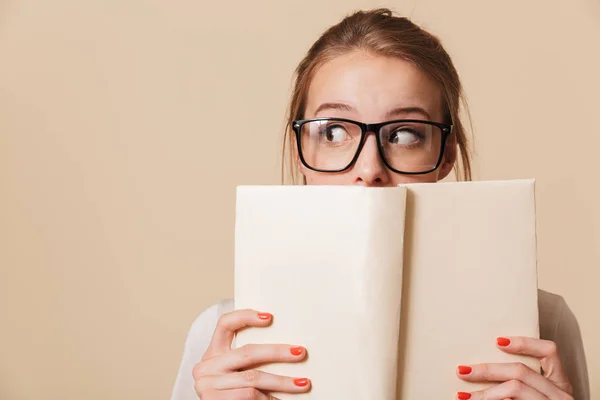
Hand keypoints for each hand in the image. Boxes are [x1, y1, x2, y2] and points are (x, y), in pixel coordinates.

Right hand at [193, 309, 310, 398]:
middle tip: (300, 352)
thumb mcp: (229, 372)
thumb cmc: (226, 392)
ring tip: (303, 383)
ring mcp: (210, 386)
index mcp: (212, 353)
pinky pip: (250, 397)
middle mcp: (207, 367)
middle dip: (277, 352)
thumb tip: (285, 349)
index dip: (245, 316)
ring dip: (282, 382)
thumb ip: (245, 359)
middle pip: (247, 352)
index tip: (269, 317)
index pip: (225, 324)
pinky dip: (270, 399)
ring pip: (253, 378)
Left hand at [456, 336, 572, 398]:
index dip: (524, 343)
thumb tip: (479, 367)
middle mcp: (560, 394)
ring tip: (462, 396)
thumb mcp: (538, 393)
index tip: (497, 341)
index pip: (548, 351)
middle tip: (462, 371)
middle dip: (487, 370)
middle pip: (520, 371)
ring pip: (513, 389)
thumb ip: (522, 378)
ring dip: (484, 393)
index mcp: (559, 382)